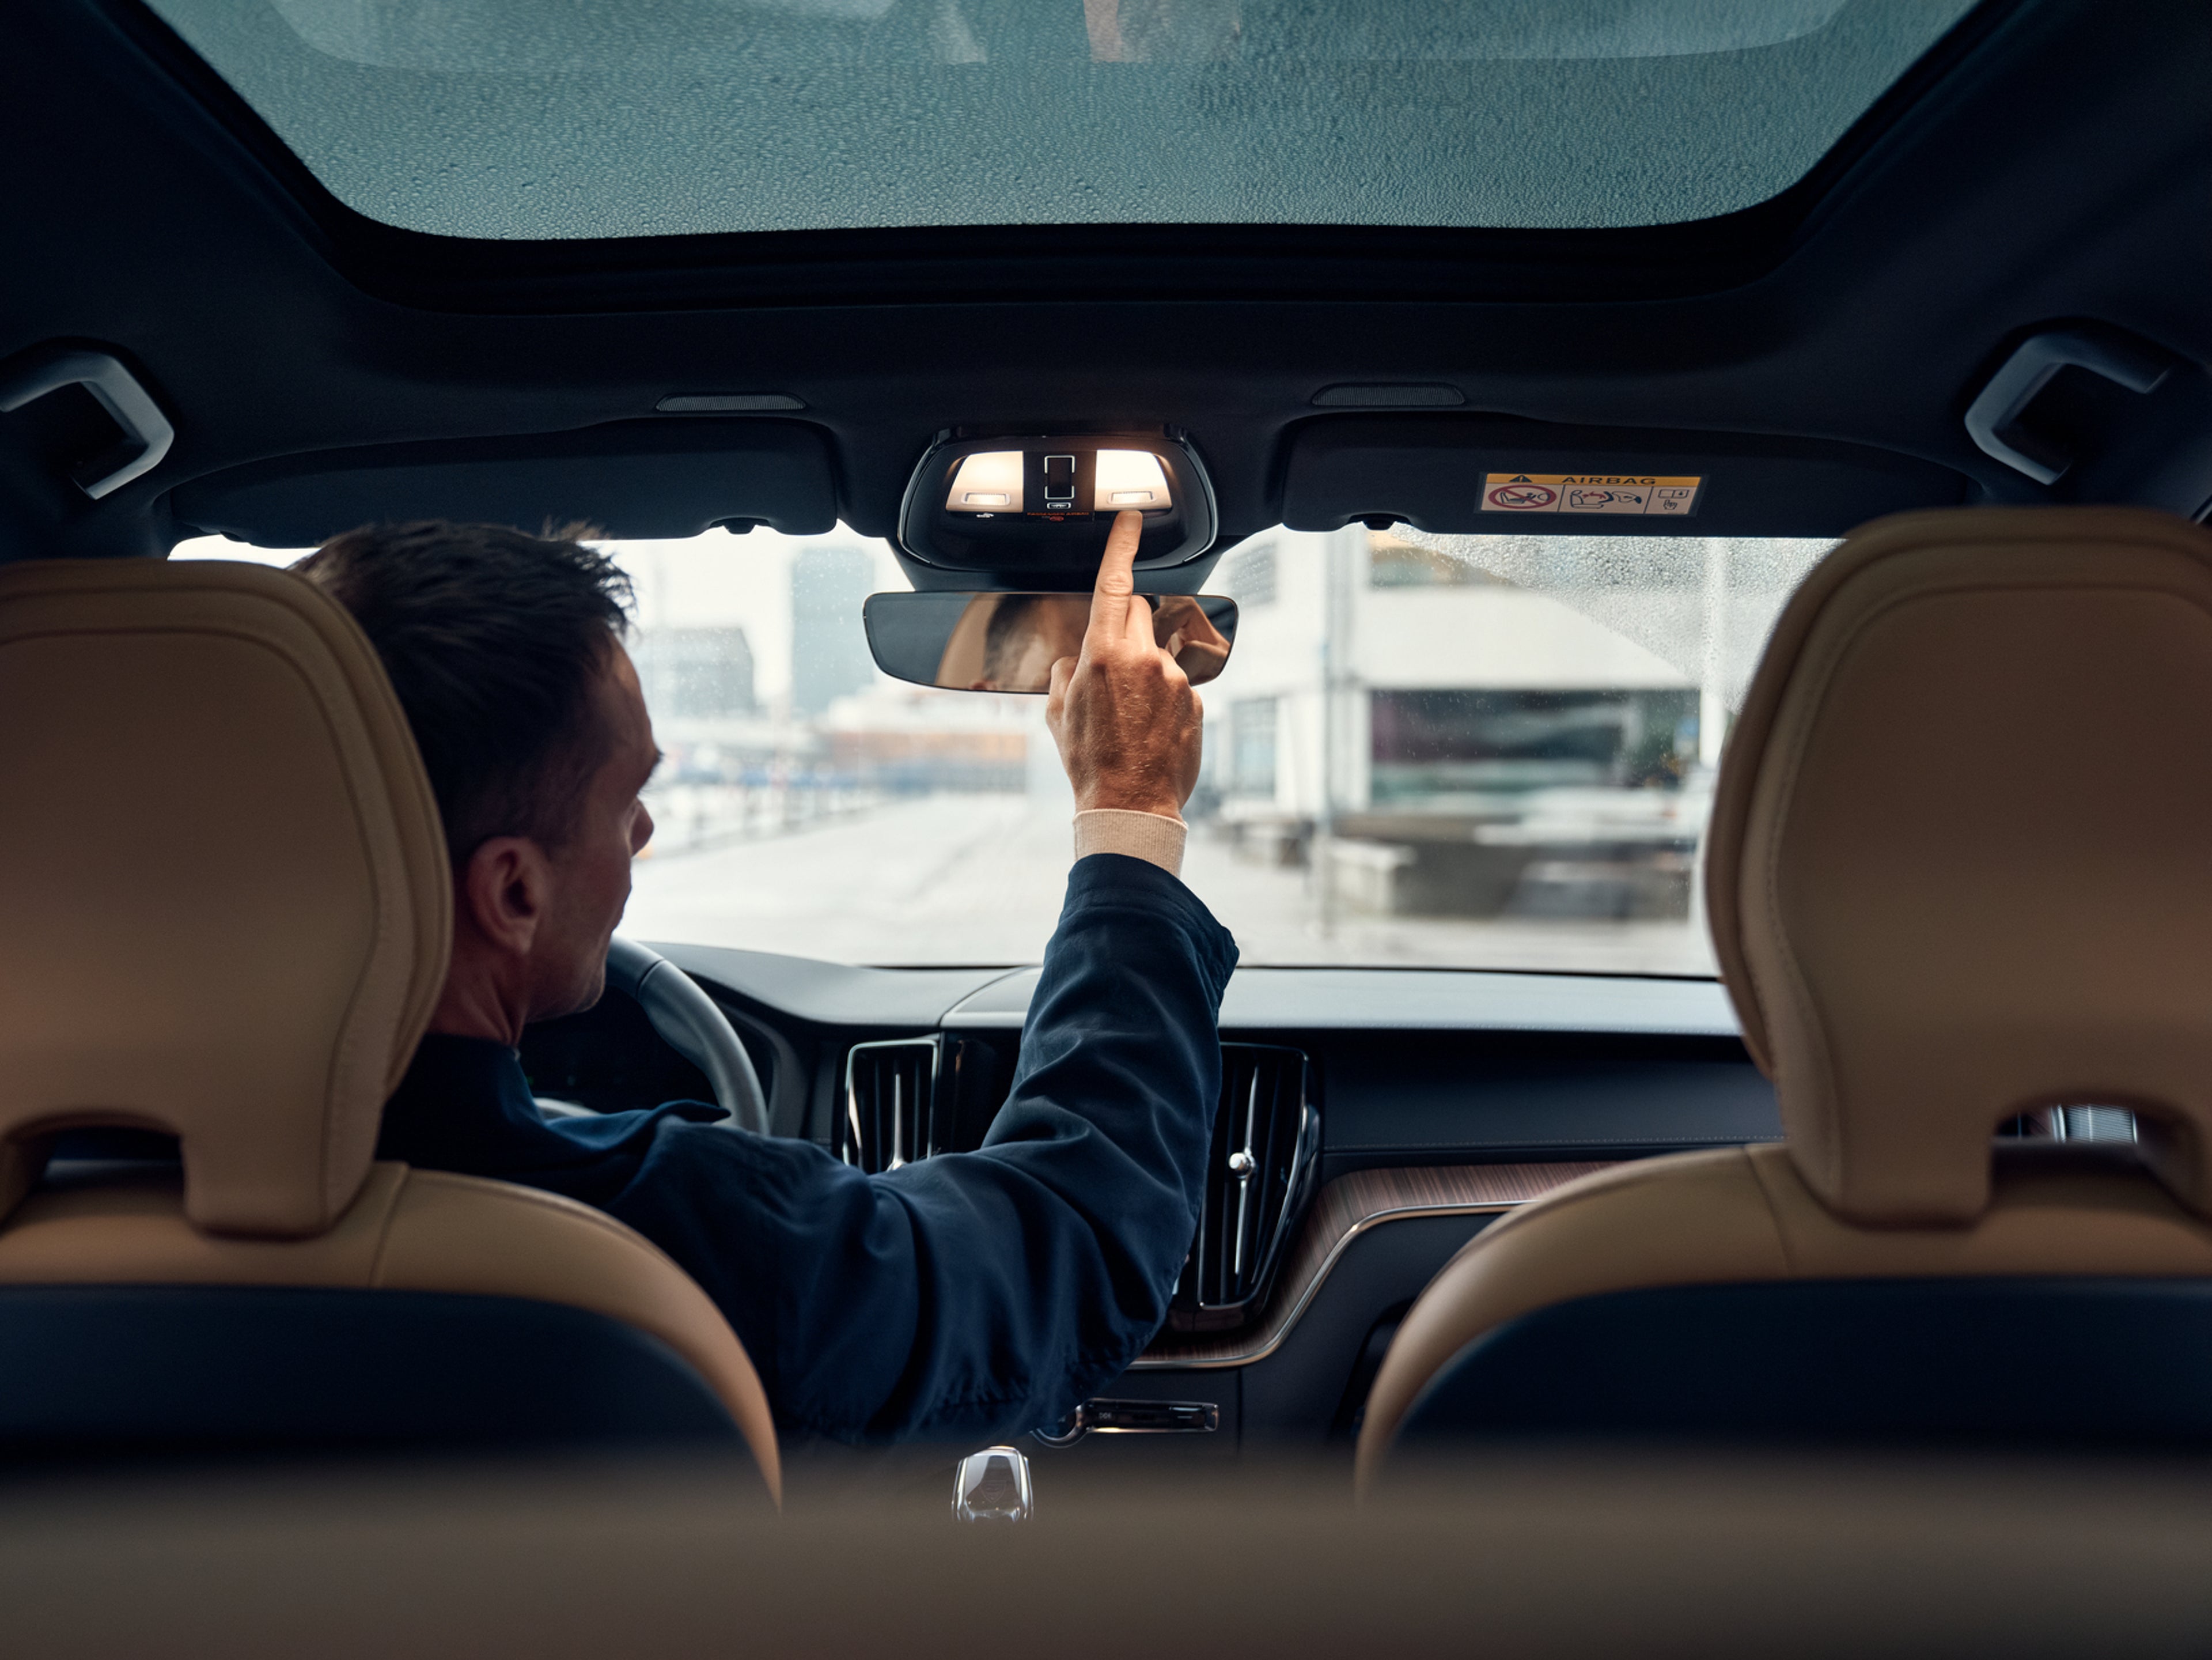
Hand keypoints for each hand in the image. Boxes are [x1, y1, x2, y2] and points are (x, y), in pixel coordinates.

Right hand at [1046, 510, 1203, 818]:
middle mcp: (1143, 658)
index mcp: (1103, 654)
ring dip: (1143, 667)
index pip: (1114, 584)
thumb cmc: (1090, 763)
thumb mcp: (1059, 714)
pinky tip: (1148, 728)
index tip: (1132, 518)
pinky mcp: (1195, 698)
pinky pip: (1175, 681)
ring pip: (1157, 649)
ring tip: (1128, 714)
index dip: (1122, 545)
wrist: (1130, 805)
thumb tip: (1076, 660)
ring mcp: (1174, 677)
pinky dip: (1161, 695)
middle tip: (1111, 662)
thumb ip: (1067, 673)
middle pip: (1139, 610)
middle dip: (1124, 624)